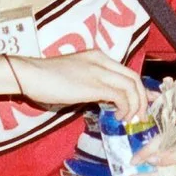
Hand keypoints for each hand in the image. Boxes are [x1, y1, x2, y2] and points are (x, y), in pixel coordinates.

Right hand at [4, 50, 149, 119]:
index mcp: (97, 56)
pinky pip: (121, 96)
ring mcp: (99, 72)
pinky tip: (118, 116)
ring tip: (130, 119)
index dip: (139, 88)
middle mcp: (102, 61)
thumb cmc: (45, 78)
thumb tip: (101, 97)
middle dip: (142, 98)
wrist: (30, 74)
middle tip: (141, 115)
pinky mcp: (94, 86)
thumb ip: (89, 81)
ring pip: (132, 87)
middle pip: (134, 77)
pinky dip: (125, 108)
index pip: (127, 71)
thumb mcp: (74, 74)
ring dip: (136, 105)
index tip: (145, 101)